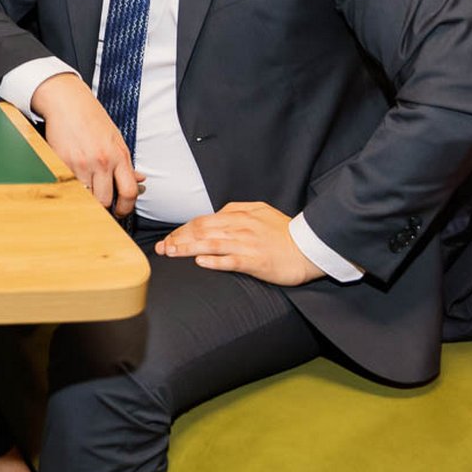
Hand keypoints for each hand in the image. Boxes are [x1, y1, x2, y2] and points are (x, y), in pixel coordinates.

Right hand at [31, 73, 142, 215]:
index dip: (126, 207)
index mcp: (119, 156)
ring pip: (86, 196)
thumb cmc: (91, 117)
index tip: (121, 210)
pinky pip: (68, 185)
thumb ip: (125, 163)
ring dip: (86, 197)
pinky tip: (72, 180)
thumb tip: (139, 179)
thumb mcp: (116, 138)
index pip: (129, 192)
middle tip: (102, 204)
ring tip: (86, 190)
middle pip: (105, 200)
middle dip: (104, 206)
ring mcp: (81, 163)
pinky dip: (71, 187)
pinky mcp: (62, 163)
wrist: (67, 102)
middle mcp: (101, 161)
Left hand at [156, 202, 325, 285]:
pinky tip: (200, 262)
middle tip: (161, 249)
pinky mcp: (256, 261)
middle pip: (200, 231)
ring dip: (187, 249)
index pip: (201, 221)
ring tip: (170, 254)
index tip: (168, 239)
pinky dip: (214, 260)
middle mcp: (239, 228)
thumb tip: (217, 213)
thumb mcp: (260, 210)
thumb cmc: (284, 231)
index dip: (181, 230)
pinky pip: (231, 261)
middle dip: (177, 239)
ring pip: (210, 244)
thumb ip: (236, 209)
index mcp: (238, 215)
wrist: (310, 247)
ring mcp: (246, 244)